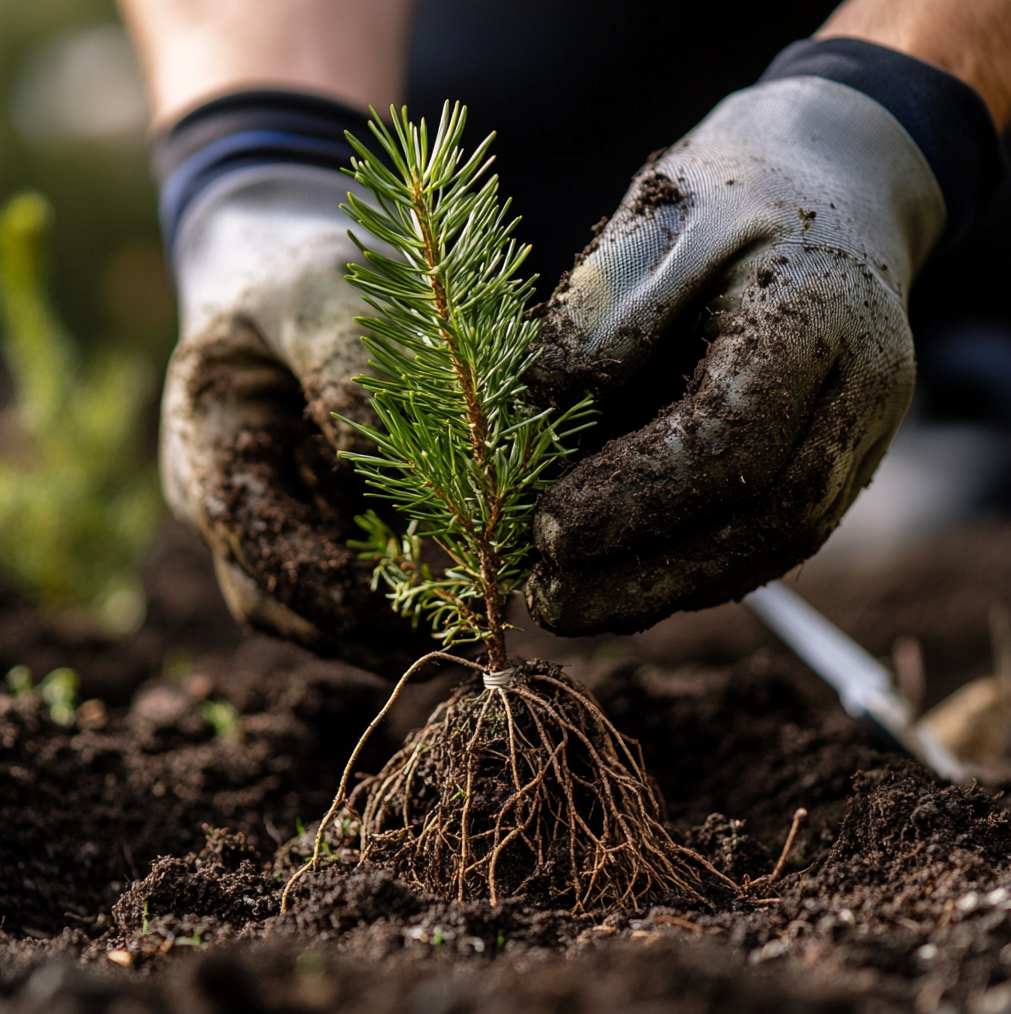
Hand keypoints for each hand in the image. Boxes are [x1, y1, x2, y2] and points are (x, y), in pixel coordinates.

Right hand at [162, 164, 421, 670]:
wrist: (298, 285)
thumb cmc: (304, 281)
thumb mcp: (322, 295)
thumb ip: (345, 361)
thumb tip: (378, 452)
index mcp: (209, 440)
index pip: (248, 532)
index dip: (314, 578)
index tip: (393, 597)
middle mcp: (230, 499)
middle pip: (273, 597)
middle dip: (354, 627)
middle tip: (443, 636)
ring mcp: (273, 522)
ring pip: (311, 610)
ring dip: (379, 632)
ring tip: (461, 633)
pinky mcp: (317, 530)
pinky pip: (349, 588)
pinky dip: (397, 605)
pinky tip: (457, 603)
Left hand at [525, 74, 945, 635]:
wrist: (834, 181)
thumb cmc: (736, 190)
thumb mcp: (662, 215)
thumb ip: (607, 309)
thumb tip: (544, 403)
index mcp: (817, 318)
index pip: (731, 435)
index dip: (637, 493)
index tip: (547, 528)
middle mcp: (857, 394)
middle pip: (763, 519)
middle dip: (648, 574)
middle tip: (548, 600)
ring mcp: (857, 435)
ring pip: (770, 546)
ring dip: (665, 589)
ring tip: (571, 605)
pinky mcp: (833, 460)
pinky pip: (766, 536)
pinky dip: (691, 568)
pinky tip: (623, 583)